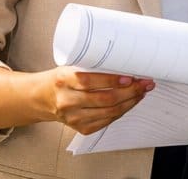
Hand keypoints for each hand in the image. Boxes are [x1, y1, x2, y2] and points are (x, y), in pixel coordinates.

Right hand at [38, 67, 153, 134]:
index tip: (130, 77)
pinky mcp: (79, 128)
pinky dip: (121, 112)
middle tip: (145, 83)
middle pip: (104, 99)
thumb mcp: (72, 66)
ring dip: (130, 102)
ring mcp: (72, 117)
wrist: (43, 97)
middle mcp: (66, 101)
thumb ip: (93, 65)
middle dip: (130, 91)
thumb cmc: (62, 78)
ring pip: (108, 112)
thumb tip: (126, 60)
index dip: (112, 81)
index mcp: (63, 80)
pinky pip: (106, 121)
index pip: (89, 82)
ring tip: (142, 92)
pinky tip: (130, 102)